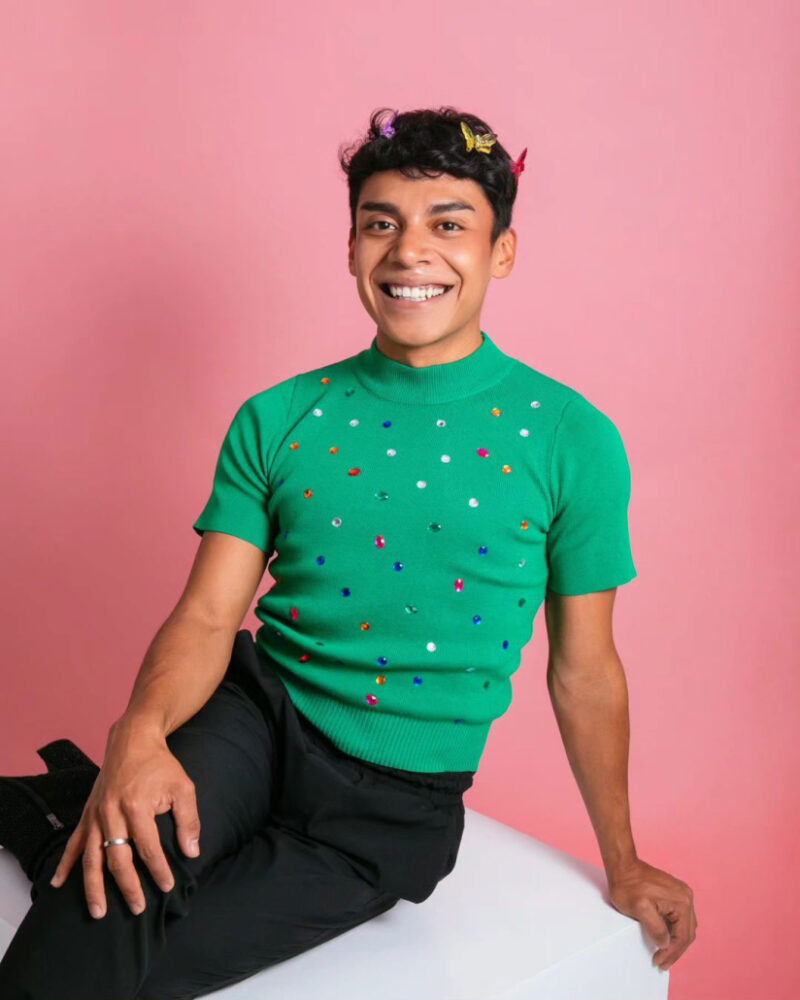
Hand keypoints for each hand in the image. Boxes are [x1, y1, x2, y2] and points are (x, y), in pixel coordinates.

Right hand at [48, 718, 201, 919]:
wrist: (133, 739)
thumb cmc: (161, 764)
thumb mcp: (183, 787)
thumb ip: (189, 821)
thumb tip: (192, 852)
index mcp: (137, 806)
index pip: (148, 848)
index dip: (158, 870)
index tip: (167, 886)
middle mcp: (112, 813)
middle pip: (117, 859)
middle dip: (127, 887)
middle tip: (137, 909)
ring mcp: (96, 814)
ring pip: (91, 857)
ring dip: (93, 887)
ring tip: (98, 912)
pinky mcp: (87, 812)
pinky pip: (73, 842)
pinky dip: (65, 864)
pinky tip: (59, 883)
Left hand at [606, 858, 697, 970]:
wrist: (622, 865)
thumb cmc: (627, 885)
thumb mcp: (639, 910)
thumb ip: (656, 929)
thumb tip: (666, 944)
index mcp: (681, 902)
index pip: (683, 936)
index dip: (672, 953)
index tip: (659, 962)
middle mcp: (686, 897)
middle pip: (687, 933)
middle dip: (675, 951)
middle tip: (662, 963)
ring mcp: (681, 894)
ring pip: (684, 926)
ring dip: (675, 942)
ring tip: (664, 955)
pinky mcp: (674, 893)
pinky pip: (679, 917)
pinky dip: (673, 930)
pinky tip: (665, 938)